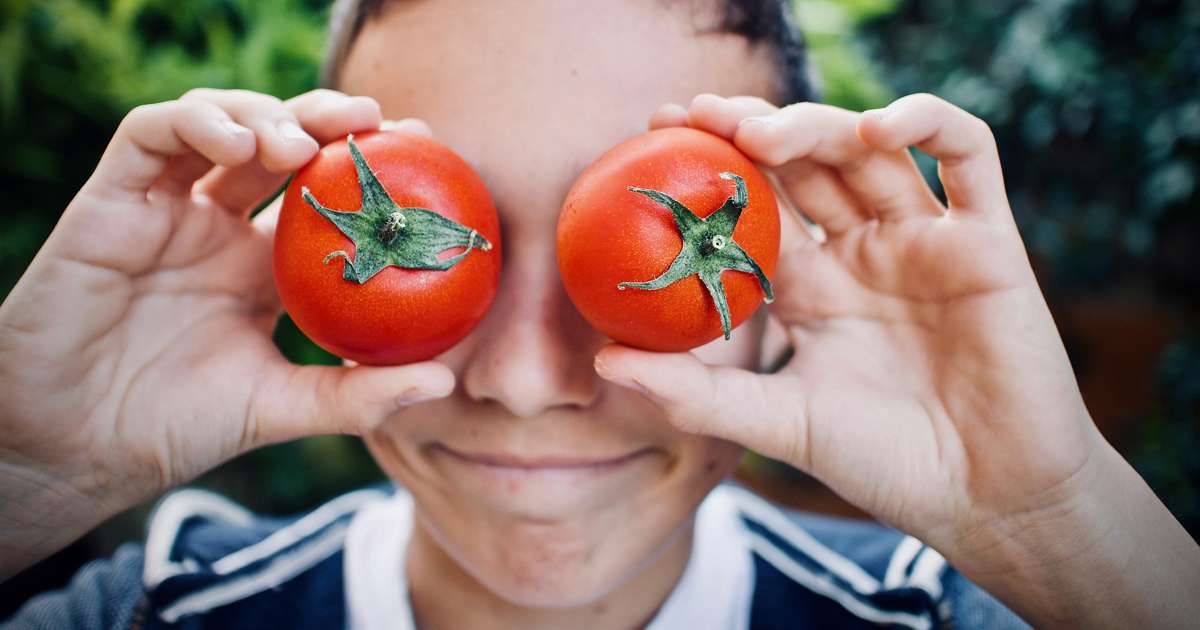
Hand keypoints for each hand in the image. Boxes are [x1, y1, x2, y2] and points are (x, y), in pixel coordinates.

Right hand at [0, 89, 452, 576]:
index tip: (424, 150)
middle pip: (280, 146)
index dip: (370, 165)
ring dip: (265, 116)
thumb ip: (356, 397)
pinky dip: (195, 123)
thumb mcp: (280, 408)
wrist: (74, 448)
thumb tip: (447, 384)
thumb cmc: (176, 428)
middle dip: (326, 119)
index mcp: (264, 267)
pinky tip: (238, 147)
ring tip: (302, 144)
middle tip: (373, 120)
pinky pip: (149, 135)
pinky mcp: (112, 202)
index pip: (325, 195)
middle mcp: (219, 228)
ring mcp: (167, 211)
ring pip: (219, 124)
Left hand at [594, 94, 1199, 626]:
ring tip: (761, 134)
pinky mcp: (988, 240)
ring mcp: (925, 241)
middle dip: (753, 129)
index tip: (658, 135)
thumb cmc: (884, 466)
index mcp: (814, 287)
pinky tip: (878, 128)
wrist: (987, 501)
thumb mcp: (777, 423)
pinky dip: (928, 124)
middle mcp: (865, 252)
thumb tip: (604, 365)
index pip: (758, 206)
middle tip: (698, 117)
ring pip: (872, 150)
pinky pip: (969, 157)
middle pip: (808, 163)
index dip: (713, 166)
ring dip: (819, 125)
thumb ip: (697, 393)